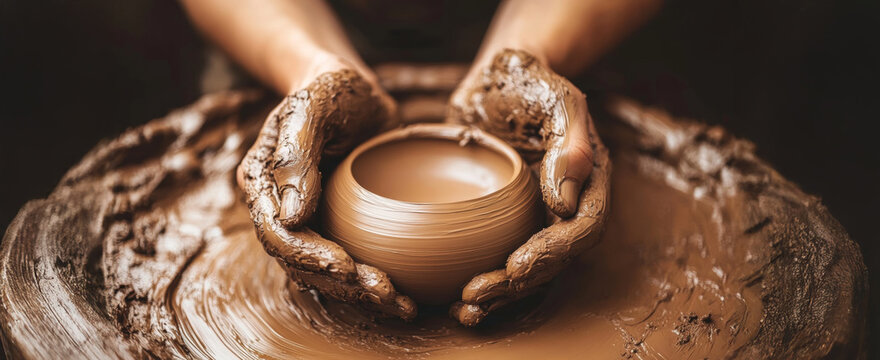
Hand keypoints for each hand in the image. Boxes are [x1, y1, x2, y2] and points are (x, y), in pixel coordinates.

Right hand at [236, 61, 415, 319]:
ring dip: (358, 292)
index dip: (308, 256)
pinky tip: (400, 295)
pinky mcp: (335, 226)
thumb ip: (296, 154)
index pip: (277, 234)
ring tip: (400, 303)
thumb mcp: (312, 107)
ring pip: (323, 272)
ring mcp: (307, 221)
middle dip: (341, 283)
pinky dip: (368, 282)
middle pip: (300, 262)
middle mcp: (278, 209)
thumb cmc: (330, 89)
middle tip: (386, 292)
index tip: (346, 266)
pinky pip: (345, 263)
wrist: (354, 90)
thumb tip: (289, 216)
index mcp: (261, 182)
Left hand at [447, 49, 610, 325]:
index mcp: (588, 181)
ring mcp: (534, 215)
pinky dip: (481, 278)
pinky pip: (497, 255)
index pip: (580, 229)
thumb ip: (569, 142)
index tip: (514, 266)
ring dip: (498, 294)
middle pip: (552, 259)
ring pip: (525, 267)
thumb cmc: (529, 81)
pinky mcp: (503, 219)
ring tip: (463, 309)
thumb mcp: (555, 98)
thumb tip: (566, 201)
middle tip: (474, 295)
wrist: (497, 79)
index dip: (552, 253)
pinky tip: (454, 297)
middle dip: (515, 283)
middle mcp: (565, 205)